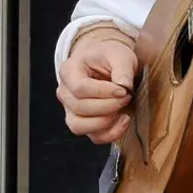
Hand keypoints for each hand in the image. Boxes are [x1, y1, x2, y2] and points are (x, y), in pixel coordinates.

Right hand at [58, 30, 137, 144]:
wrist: (107, 65)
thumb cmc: (110, 58)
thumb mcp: (120, 55)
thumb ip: (122, 69)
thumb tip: (125, 86)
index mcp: (69, 71)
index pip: (80, 88)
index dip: (103, 92)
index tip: (124, 90)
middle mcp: (65, 92)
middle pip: (80, 107)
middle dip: (108, 106)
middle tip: (127, 97)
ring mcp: (71, 110)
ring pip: (80, 126)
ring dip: (106, 122)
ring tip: (122, 109)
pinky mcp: (84, 124)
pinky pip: (94, 137)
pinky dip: (111, 133)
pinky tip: (124, 120)